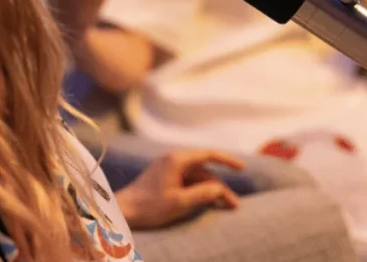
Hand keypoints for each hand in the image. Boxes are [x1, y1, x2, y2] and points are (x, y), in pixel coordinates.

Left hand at [115, 149, 244, 229]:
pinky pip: (189, 181)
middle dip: (220, 186)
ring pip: (198, 177)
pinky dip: (200, 190)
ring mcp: (169, 168)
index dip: (228, 160)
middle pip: (205, 170)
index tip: (243, 169)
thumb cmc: (149, 207)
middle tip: (233, 204)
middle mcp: (174, 159)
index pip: (209, 154)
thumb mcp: (179, 202)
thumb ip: (203, 194)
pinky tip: (208, 203)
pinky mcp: (166, 177)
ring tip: (223, 207)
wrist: (123, 212)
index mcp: (177, 159)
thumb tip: (221, 189)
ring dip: (211, 190)